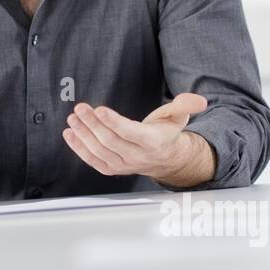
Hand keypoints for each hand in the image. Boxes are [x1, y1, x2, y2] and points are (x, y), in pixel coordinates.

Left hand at [63, 92, 214, 183]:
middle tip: (80, 108)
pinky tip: (69, 133)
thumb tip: (199, 100)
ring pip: (100, 151)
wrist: (164, 159)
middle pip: (111, 141)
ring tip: (72, 118)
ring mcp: (123, 165)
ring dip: (83, 134)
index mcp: (154, 143)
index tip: (99, 109)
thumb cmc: (167, 133)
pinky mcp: (112, 168)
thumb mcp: (178, 116)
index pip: (131, 133)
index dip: (114, 122)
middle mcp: (138, 157)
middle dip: (93, 124)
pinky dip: (79, 148)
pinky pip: (93, 161)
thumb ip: (186, 105)